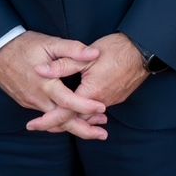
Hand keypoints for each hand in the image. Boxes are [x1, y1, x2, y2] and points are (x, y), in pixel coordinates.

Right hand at [0, 31, 107, 139]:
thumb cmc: (25, 45)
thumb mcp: (51, 43)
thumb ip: (73, 50)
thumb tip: (94, 53)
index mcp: (46, 84)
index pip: (69, 101)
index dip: (86, 107)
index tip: (103, 109)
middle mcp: (38, 98)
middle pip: (62, 120)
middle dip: (84, 130)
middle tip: (103, 134)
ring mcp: (30, 102)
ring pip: (54, 120)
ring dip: (74, 125)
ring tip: (95, 128)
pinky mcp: (26, 102)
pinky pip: (46, 115)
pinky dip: (61, 119)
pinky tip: (73, 118)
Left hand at [30, 33, 148, 135]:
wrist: (144, 50)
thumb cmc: (116, 49)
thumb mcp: (86, 56)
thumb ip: (62, 65)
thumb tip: (40, 70)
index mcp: (90, 93)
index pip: (64, 113)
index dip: (46, 121)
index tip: (31, 125)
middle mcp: (101, 102)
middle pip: (75, 119)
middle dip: (57, 124)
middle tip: (39, 125)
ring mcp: (112, 101)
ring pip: (87, 115)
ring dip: (72, 117)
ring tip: (56, 118)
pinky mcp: (118, 97)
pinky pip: (98, 110)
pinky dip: (86, 112)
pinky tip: (80, 108)